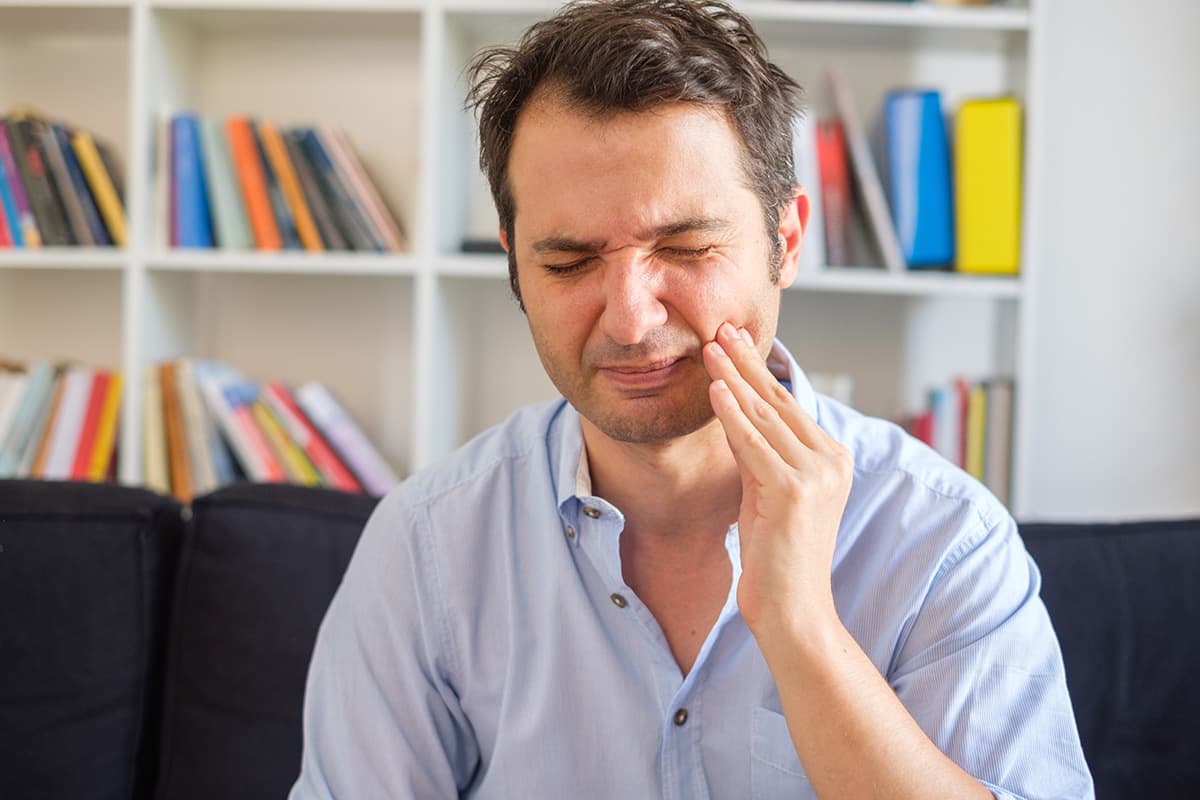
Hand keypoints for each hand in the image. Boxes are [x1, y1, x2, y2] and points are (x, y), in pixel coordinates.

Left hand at [702, 322, 854, 638]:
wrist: (793, 610)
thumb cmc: (776, 556)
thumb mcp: (768, 492)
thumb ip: (760, 453)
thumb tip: (736, 411)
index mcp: (833, 459)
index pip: (788, 405)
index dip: (759, 371)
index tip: (734, 342)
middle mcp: (832, 461)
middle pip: (778, 401)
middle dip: (746, 363)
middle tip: (721, 329)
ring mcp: (816, 475)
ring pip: (765, 416)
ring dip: (733, 378)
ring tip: (709, 348)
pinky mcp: (794, 491)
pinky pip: (755, 443)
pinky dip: (732, 414)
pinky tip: (715, 389)